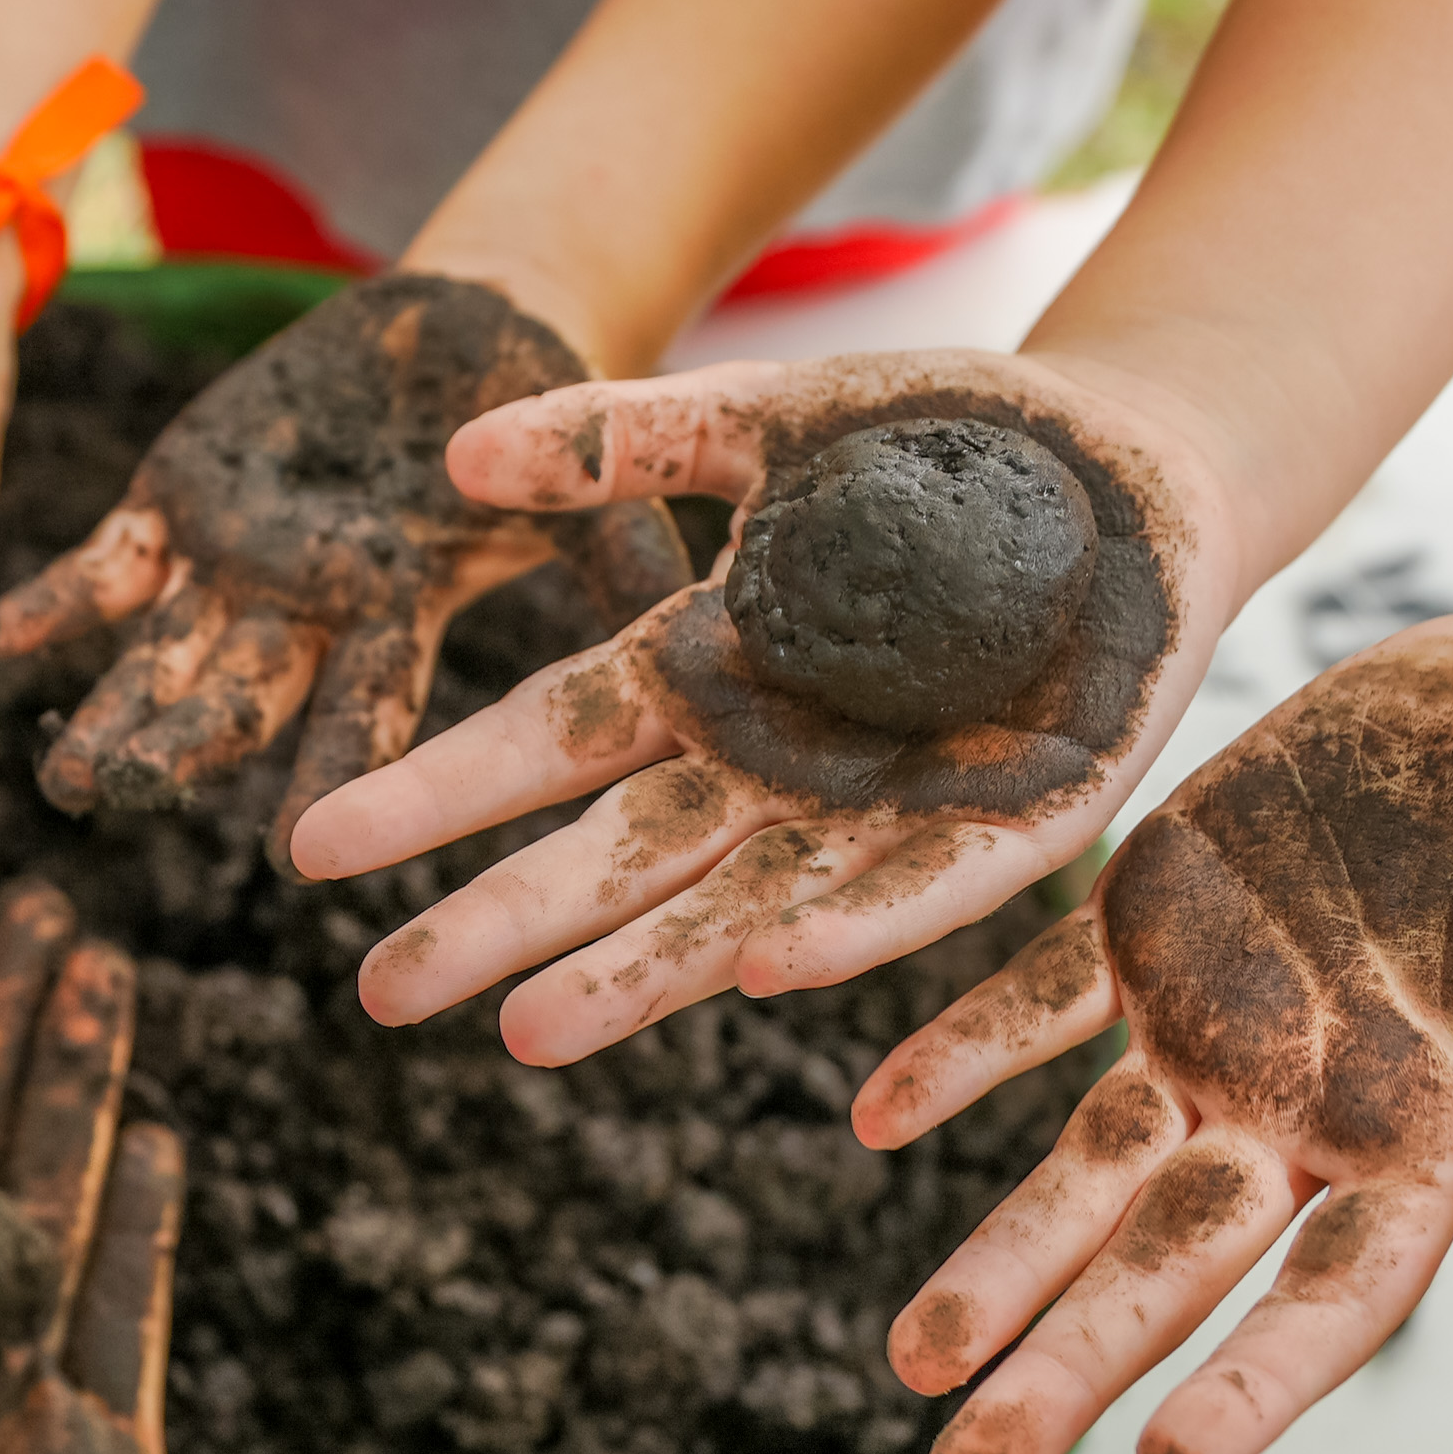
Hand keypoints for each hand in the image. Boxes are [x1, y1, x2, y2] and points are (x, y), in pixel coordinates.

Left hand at [0, 274, 692, 857]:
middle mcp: (311, 613)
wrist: (468, 335)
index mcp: (403, 618)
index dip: (336, 776)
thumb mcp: (596, 485)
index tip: (293, 851)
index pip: (368, 713)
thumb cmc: (548, 413)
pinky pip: (107, 564)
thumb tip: (711, 626)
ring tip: (64, 776)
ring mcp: (242, 562)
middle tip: (115, 802)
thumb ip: (621, 552)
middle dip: (179, 748)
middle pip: (240, 697)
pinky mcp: (185, 502)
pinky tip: (3, 645)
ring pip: (162, 653)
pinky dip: (59, 603)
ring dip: (112, 710)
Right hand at [288, 349, 1204, 1065]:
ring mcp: (888, 808)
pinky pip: (920, 894)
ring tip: (530, 1035)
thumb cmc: (943, 443)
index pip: (546, 743)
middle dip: (503, 924)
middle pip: (615, 857)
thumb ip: (625, 437)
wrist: (1138, 461)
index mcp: (707, 674)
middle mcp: (777, 766)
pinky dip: (846, 930)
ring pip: (741, 908)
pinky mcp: (1012, 826)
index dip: (436, 796)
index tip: (314, 846)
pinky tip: (768, 969)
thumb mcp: (766, 418)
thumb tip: (455, 454)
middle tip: (382, 995)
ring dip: (641, 974)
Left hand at [859, 615, 1452, 1453]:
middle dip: (1068, 1366)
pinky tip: (876, 1114)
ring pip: (1086, 1164)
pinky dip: (959, 1051)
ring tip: (912, 1361)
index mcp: (1427, 1150)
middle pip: (1171, 1265)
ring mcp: (1219, 1022)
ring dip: (998, 1258)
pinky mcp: (1157, 916)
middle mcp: (1304, 1115)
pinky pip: (1038, 996)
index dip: (1253, 1379)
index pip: (1328, 1298)